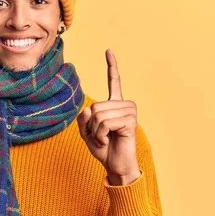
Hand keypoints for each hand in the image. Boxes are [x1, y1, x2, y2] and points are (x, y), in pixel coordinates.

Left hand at [77, 49, 139, 183]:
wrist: (115, 165)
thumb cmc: (102, 148)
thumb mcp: (86, 132)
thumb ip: (83, 118)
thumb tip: (89, 108)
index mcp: (114, 104)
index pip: (114, 81)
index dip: (111, 66)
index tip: (108, 51)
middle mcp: (124, 105)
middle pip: (95, 105)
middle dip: (91, 125)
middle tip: (100, 136)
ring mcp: (129, 111)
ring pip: (99, 114)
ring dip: (96, 131)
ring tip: (105, 139)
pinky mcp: (131, 120)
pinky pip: (105, 122)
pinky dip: (100, 134)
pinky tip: (108, 140)